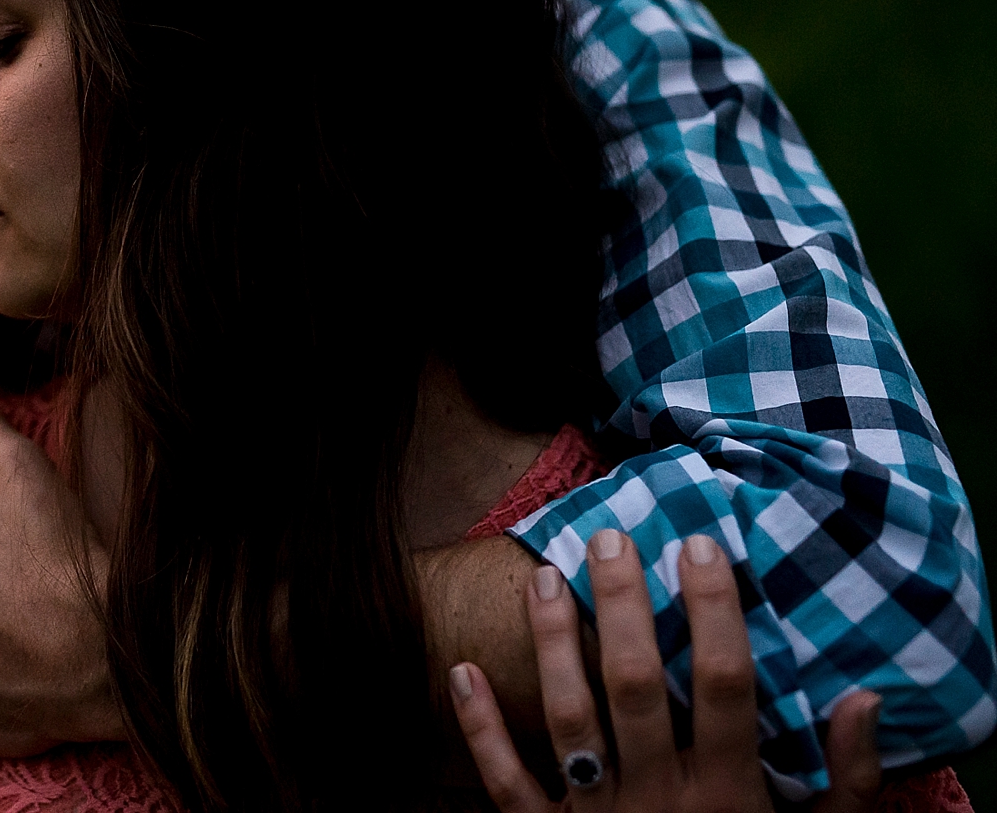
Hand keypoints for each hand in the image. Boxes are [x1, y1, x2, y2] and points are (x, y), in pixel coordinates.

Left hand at [449, 530, 883, 812]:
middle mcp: (660, 799)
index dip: (713, 611)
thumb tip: (865, 698)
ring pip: (569, 719)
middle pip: (636, 686)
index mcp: (728, 792)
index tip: (698, 546)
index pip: (725, 684)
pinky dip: (480, 728)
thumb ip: (848, 780)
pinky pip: (506, 783)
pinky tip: (461, 670)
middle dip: (623, 608)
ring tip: (542, 578)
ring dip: (552, 645)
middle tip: (610, 540)